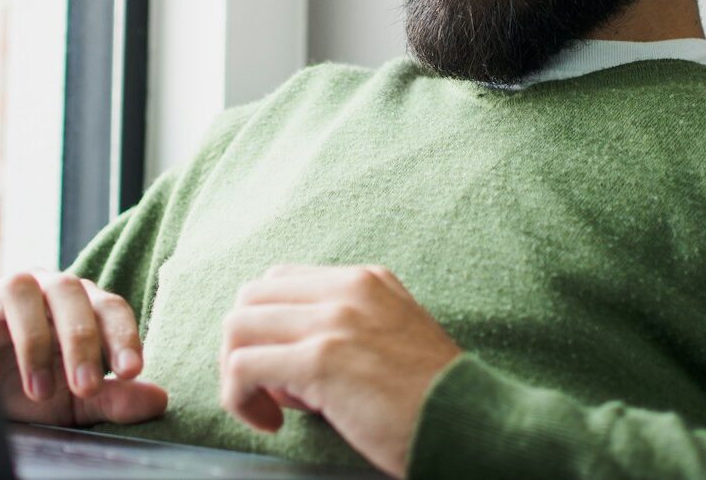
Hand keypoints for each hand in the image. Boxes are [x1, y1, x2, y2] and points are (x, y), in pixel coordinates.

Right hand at [0, 270, 167, 425]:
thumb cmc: (35, 386)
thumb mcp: (75, 401)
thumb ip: (115, 398)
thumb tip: (160, 400)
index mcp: (82, 304)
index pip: (110, 308)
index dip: (123, 336)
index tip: (131, 372)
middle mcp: (47, 288)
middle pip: (71, 294)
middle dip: (81, 341)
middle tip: (86, 387)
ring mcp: (6, 292)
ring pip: (24, 290)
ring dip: (35, 341)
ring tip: (39, 391)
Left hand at [219, 264, 461, 477]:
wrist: (469, 423)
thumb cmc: (430, 397)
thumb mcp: (393, 336)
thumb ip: (345, 331)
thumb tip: (284, 366)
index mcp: (364, 280)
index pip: (280, 282)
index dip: (269, 328)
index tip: (285, 371)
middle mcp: (347, 290)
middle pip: (251, 298)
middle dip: (245, 346)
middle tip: (270, 390)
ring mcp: (332, 321)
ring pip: (237, 327)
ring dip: (237, 374)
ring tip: (270, 409)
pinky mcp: (320, 360)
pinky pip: (242, 367)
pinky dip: (239, 399)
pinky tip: (271, 423)